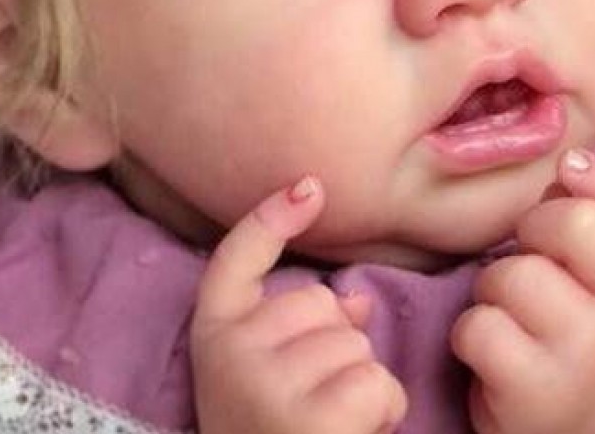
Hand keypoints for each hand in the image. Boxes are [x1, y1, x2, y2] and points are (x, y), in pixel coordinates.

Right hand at [190, 176, 408, 433]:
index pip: (234, 256)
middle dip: (334, 345)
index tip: (309, 185)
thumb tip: (355, 300)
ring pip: (356, 342)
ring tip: (327, 426)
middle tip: (309, 403)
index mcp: (212, 335)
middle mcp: (230, 352)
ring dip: (361, 383)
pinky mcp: (309, 418)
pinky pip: (377, 381)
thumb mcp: (267, 379)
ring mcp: (266, 382)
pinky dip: (382, 411)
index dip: (271, 216)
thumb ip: (302, 330)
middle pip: (320, 302)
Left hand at [450, 150, 594, 433]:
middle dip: (536, 228)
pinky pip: (479, 328)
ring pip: (514, 276)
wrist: (592, 431)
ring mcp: (588, 358)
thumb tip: (568, 163)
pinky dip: (471, 335)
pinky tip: (495, 352)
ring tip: (513, 314)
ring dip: (494, 288)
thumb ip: (591, 202)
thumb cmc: (583, 321)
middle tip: (536, 258)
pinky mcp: (539, 396)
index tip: (572, 171)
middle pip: (578, 223)